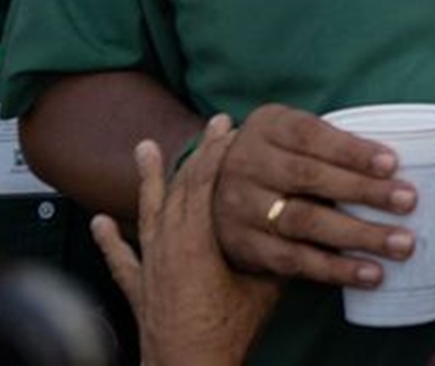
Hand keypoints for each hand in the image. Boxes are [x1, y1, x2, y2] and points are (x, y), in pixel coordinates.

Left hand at [92, 114, 282, 365]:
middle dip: (197, 155)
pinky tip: (101, 222)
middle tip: (212, 125)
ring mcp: (149, 267)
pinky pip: (121, 258)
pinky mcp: (138, 290)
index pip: (206, 184)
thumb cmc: (227, 332)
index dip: (219, 153)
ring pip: (150, 213)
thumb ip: (279, 255)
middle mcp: (167, 247)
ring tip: (145, 148)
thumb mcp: (265, 287)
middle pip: (180, 190)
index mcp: (196, 241)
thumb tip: (311, 227)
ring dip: (149, 181)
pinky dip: (110, 240)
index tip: (233, 127)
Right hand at [212, 103, 417, 286]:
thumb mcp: (294, 134)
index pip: (310, 135)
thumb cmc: (281, 156)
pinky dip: (335, 268)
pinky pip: (294, 260)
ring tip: (400, 244)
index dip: (351, 150)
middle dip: (364, 191)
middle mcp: (246, 165)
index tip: (392, 163)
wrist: (217, 191)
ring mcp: (241, 208)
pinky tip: (370, 273)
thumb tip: (405, 159)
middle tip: (409, 202)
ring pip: (304, 222)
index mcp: (267, 127)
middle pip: (309, 178)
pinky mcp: (245, 247)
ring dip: (358, 235)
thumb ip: (333, 142)